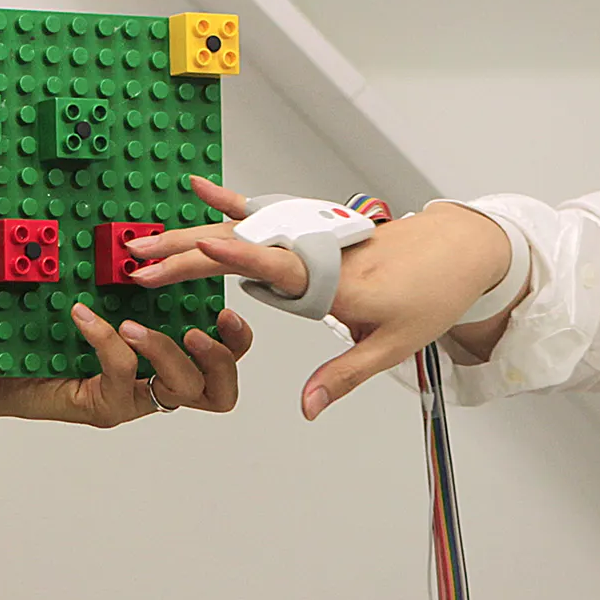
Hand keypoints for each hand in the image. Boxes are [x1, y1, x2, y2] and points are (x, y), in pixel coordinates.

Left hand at [0, 301, 253, 427]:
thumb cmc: (41, 344)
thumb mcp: (92, 308)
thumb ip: (124, 290)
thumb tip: (146, 244)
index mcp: (162, 362)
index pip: (220, 366)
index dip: (236, 344)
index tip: (227, 311)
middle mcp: (153, 387)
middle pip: (218, 391)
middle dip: (221, 357)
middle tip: (204, 328)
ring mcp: (130, 400)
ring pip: (180, 390)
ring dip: (169, 352)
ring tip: (138, 326)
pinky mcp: (102, 407)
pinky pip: (121, 375)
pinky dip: (107, 340)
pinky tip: (84, 316)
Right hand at [129, 177, 513, 419]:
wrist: (460, 250)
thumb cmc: (430, 297)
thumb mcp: (392, 346)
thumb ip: (342, 377)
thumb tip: (306, 410)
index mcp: (333, 280)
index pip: (277, 266)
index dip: (238, 255)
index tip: (201, 243)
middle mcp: (314, 250)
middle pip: (242, 246)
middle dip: (188, 253)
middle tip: (139, 261)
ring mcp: (311, 234)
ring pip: (243, 230)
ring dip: (192, 235)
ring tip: (145, 242)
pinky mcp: (312, 227)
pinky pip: (265, 212)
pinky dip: (231, 200)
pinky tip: (198, 190)